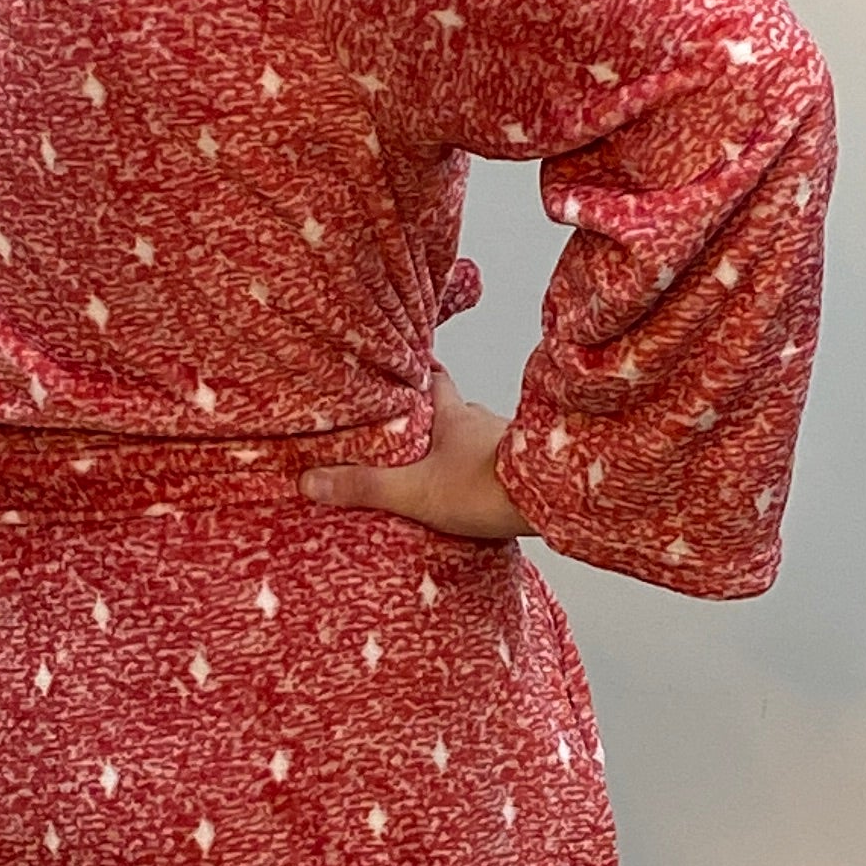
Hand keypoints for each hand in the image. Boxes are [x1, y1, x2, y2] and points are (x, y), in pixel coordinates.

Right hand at [301, 364, 535, 543]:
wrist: (553, 501)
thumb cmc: (489, 487)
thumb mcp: (415, 489)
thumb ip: (365, 486)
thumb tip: (311, 480)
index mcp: (451, 414)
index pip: (430, 377)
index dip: (413, 370)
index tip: (400, 364)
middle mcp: (480, 421)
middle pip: (452, 408)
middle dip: (431, 415)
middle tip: (409, 427)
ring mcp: (505, 443)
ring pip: (475, 436)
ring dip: (458, 447)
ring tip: (437, 466)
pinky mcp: (525, 468)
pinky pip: (497, 462)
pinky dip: (482, 470)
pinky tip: (474, 490)